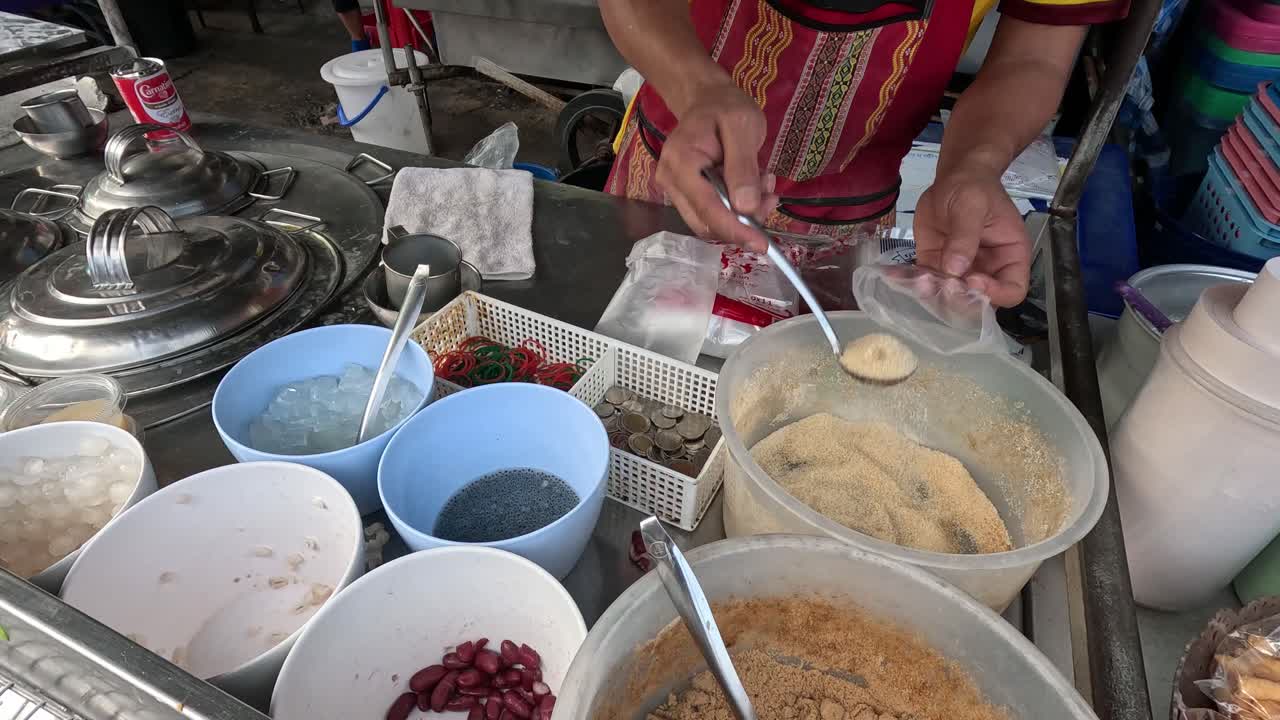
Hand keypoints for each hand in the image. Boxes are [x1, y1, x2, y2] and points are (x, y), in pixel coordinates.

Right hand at [655, 79, 777, 250]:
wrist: (708, 98)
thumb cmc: (725, 106)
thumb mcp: (742, 127)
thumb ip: (743, 167)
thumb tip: (746, 207)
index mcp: (681, 163)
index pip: (707, 209)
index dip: (735, 230)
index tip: (762, 244)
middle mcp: (671, 182)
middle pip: (706, 223)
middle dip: (743, 223)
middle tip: (771, 199)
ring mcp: (677, 190)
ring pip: (711, 222)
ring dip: (743, 216)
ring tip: (765, 186)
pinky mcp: (687, 194)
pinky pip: (713, 213)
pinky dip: (737, 209)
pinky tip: (754, 188)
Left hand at [913, 170, 1030, 306]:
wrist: (953, 178)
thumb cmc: (973, 188)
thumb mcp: (972, 205)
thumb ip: (965, 237)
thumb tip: (955, 269)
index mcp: (1009, 256)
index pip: (1012, 290)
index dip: (995, 294)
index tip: (973, 281)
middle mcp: (988, 270)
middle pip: (979, 301)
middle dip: (960, 298)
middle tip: (942, 284)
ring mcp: (961, 271)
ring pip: (950, 297)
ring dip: (934, 294)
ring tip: (920, 280)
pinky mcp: (936, 265)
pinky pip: (926, 282)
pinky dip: (912, 282)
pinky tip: (896, 276)